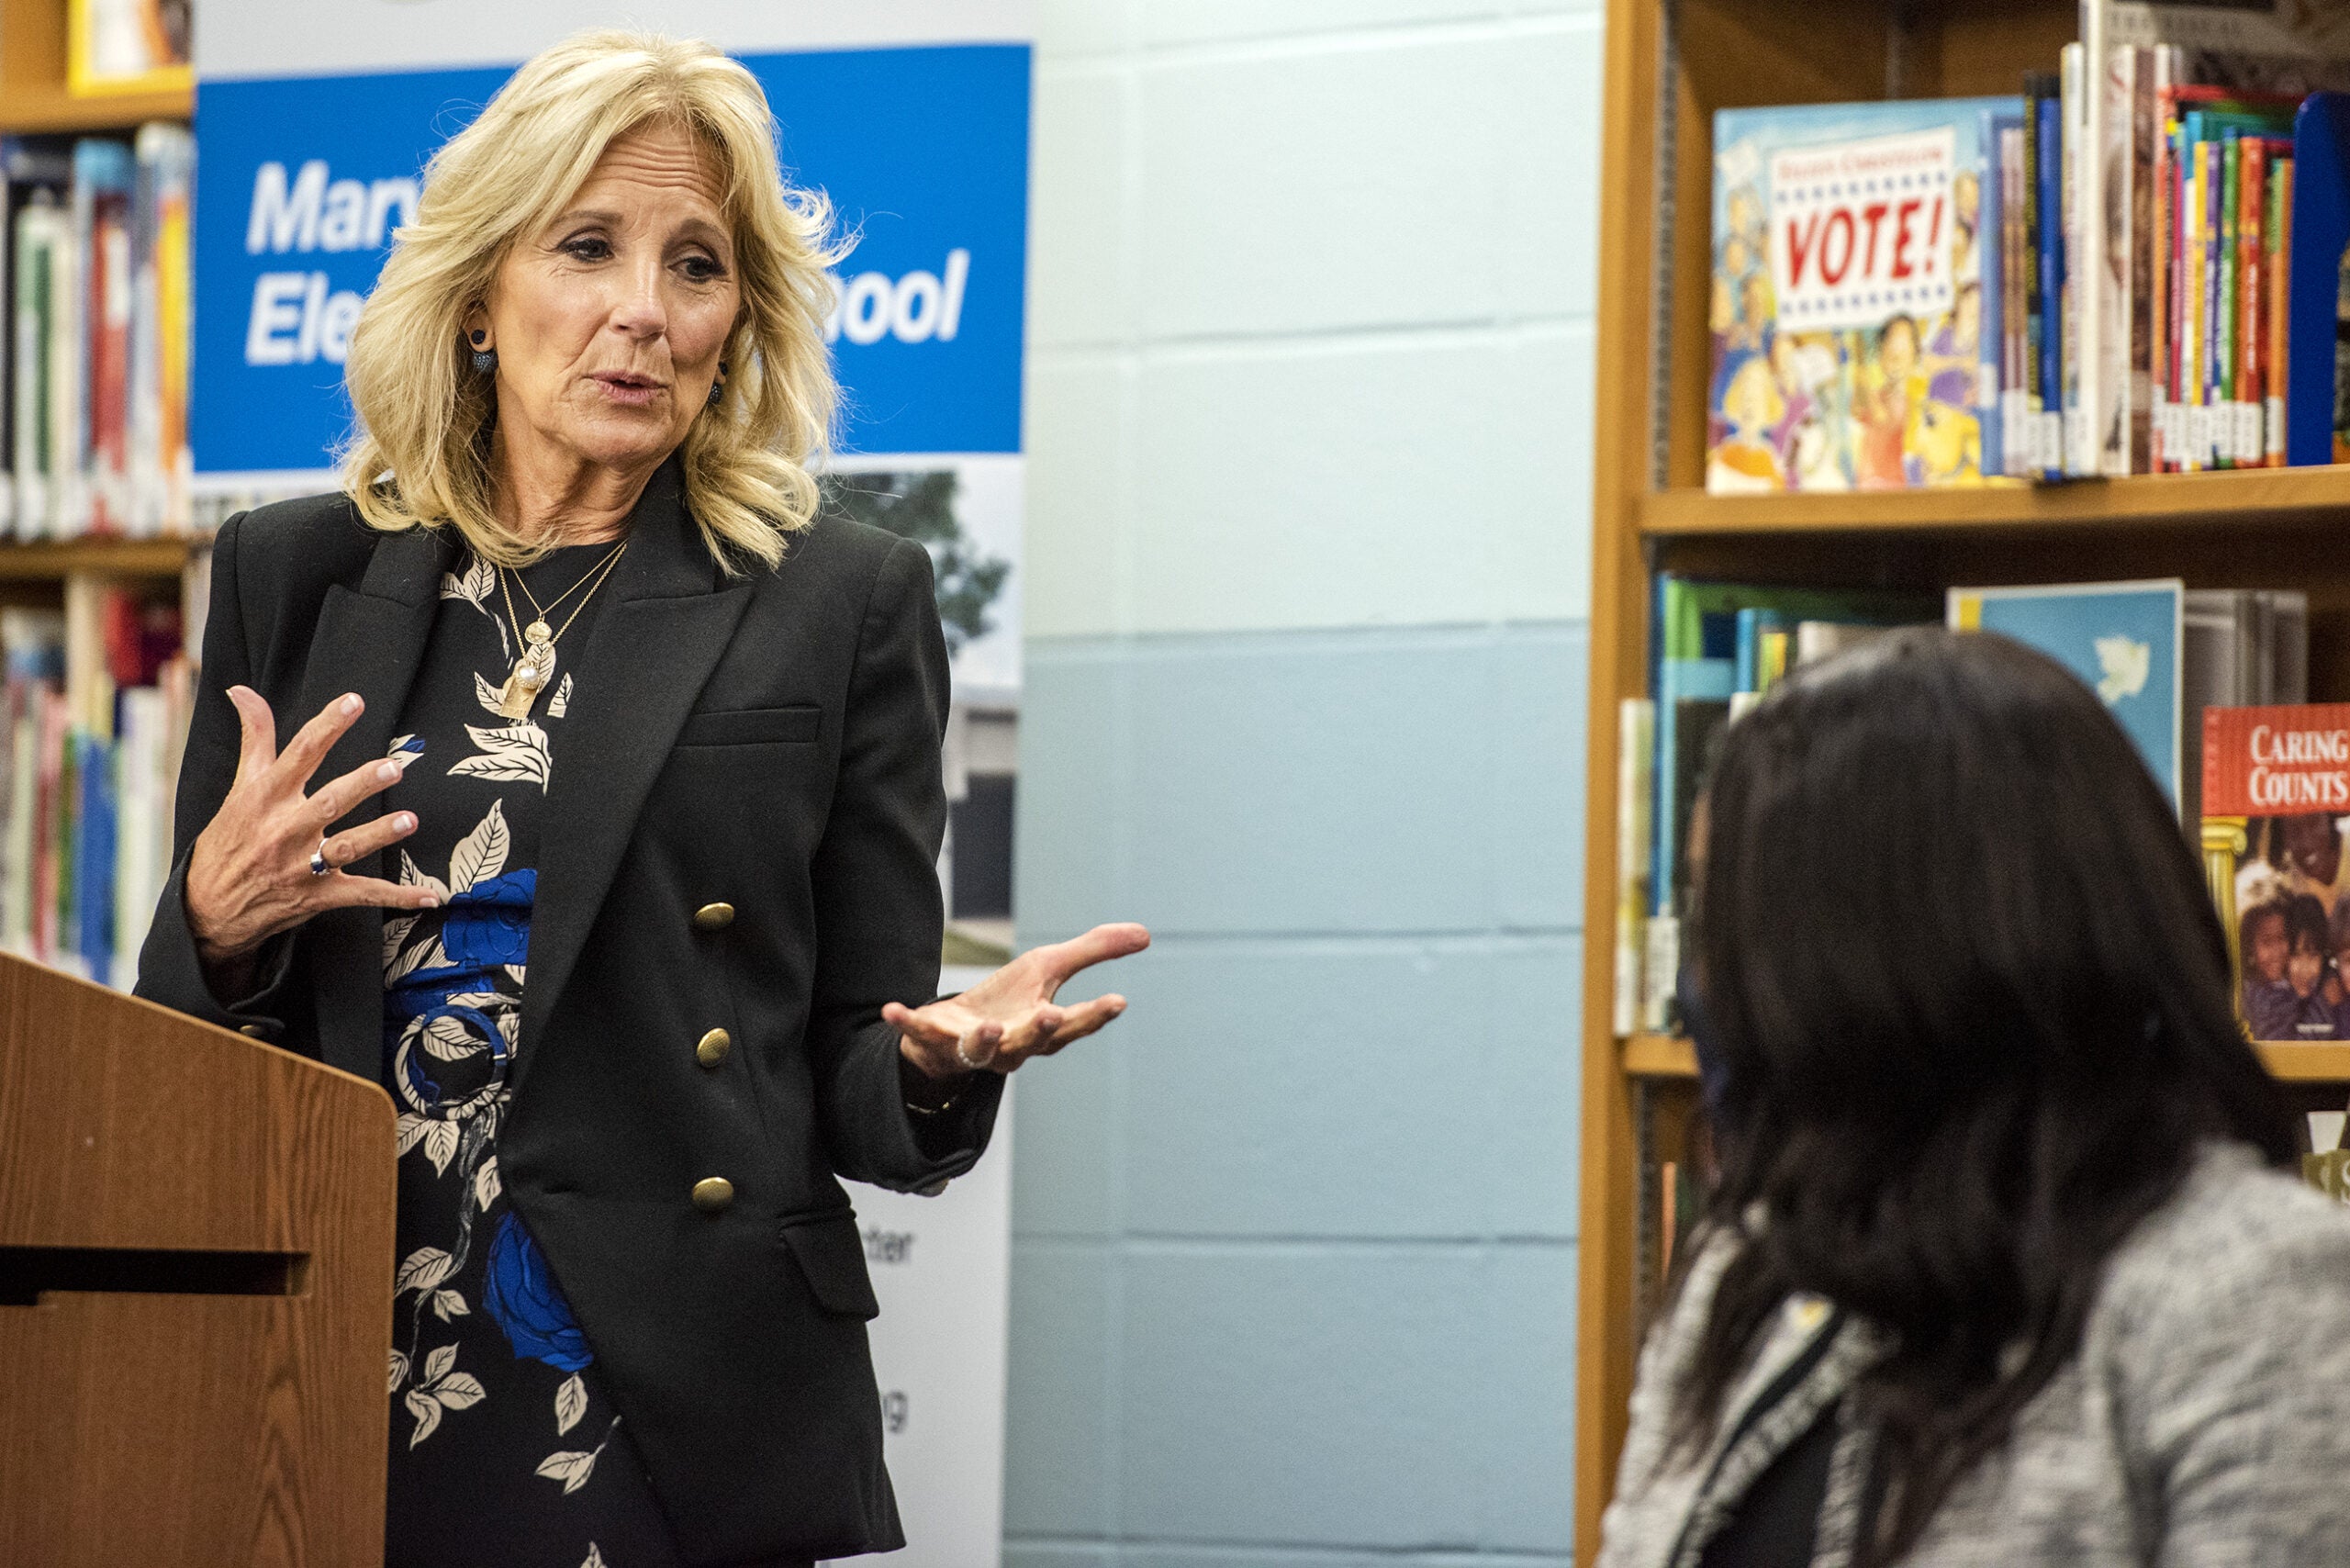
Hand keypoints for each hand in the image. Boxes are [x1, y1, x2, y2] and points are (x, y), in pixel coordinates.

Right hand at [185, 688, 437, 975]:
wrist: (207, 909)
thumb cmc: (228, 841)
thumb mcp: (240, 787)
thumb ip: (255, 738)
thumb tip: (242, 690)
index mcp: (265, 797)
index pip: (299, 754)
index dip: (327, 727)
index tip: (353, 701)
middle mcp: (284, 829)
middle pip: (327, 802)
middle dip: (361, 785)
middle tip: (393, 767)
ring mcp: (301, 865)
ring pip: (345, 847)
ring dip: (378, 834)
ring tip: (409, 820)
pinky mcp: (316, 896)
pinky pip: (363, 894)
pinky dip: (397, 896)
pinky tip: (430, 896)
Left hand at [886, 923, 1150, 1078]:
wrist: (954, 1032)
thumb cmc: (1009, 1001)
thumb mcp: (1049, 968)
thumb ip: (1094, 951)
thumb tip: (1146, 934)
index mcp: (1041, 1027)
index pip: (1074, 1024)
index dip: (1095, 1015)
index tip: (1118, 1001)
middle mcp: (1011, 1045)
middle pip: (1029, 1043)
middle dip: (1040, 1032)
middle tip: (1053, 1017)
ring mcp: (972, 1046)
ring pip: (981, 1050)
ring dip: (984, 1040)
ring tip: (984, 1025)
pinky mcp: (934, 1039)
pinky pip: (918, 1034)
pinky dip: (905, 1024)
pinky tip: (892, 1009)